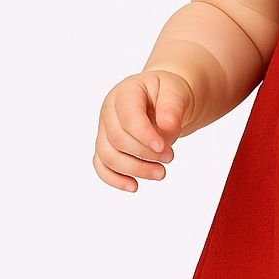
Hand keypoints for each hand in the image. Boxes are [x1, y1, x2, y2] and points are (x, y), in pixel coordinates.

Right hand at [93, 71, 194, 192]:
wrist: (165, 101)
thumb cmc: (169, 94)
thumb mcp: (176, 92)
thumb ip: (172, 107)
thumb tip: (167, 125)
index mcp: (126, 92)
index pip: (127, 116)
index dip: (144, 135)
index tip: (164, 149)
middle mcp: (109, 111)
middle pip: (117, 139)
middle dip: (145, 154)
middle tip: (170, 158)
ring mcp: (105, 129)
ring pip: (108, 156)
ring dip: (134, 170)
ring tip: (161, 173)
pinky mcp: (107, 146)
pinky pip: (102, 166)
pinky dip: (115, 179)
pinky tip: (134, 186)